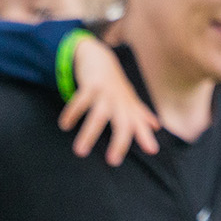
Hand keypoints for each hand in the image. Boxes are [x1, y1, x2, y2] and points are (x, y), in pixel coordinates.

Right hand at [59, 35, 160, 165]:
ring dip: (89, 134)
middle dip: (119, 142)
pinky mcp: (90, 86)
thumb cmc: (115, 85)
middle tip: (112, 161)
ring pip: (98, 116)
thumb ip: (141, 114)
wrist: (100, 58)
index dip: (145, 136)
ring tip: (79, 152)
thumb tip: (156, 127)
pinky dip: (72, 113)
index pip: (138, 124)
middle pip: (122, 124)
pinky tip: (64, 125)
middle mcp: (119, 102)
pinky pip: (80, 101)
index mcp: (128, 107)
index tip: (152, 150)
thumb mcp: (129, 99)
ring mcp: (105, 94)